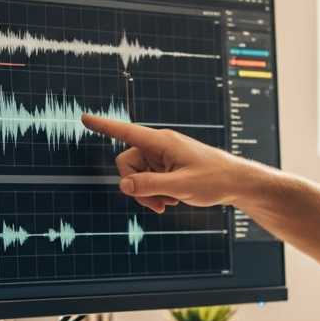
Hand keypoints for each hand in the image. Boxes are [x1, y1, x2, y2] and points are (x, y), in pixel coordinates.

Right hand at [81, 114, 251, 212]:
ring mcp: (162, 157)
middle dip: (136, 186)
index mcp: (162, 142)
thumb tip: (122, 185)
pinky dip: (155, 193)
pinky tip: (172, 199)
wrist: (236, 183)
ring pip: (136, 176)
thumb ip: (150, 186)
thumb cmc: (214, 180)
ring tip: (169, 202)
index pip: (126, 132)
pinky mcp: (166, 167)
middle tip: (157, 204)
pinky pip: (147, 180)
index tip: (83, 116)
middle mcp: (159, 146)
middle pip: (127, 164)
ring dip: (148, 193)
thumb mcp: (181, 187)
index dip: (104, 126)